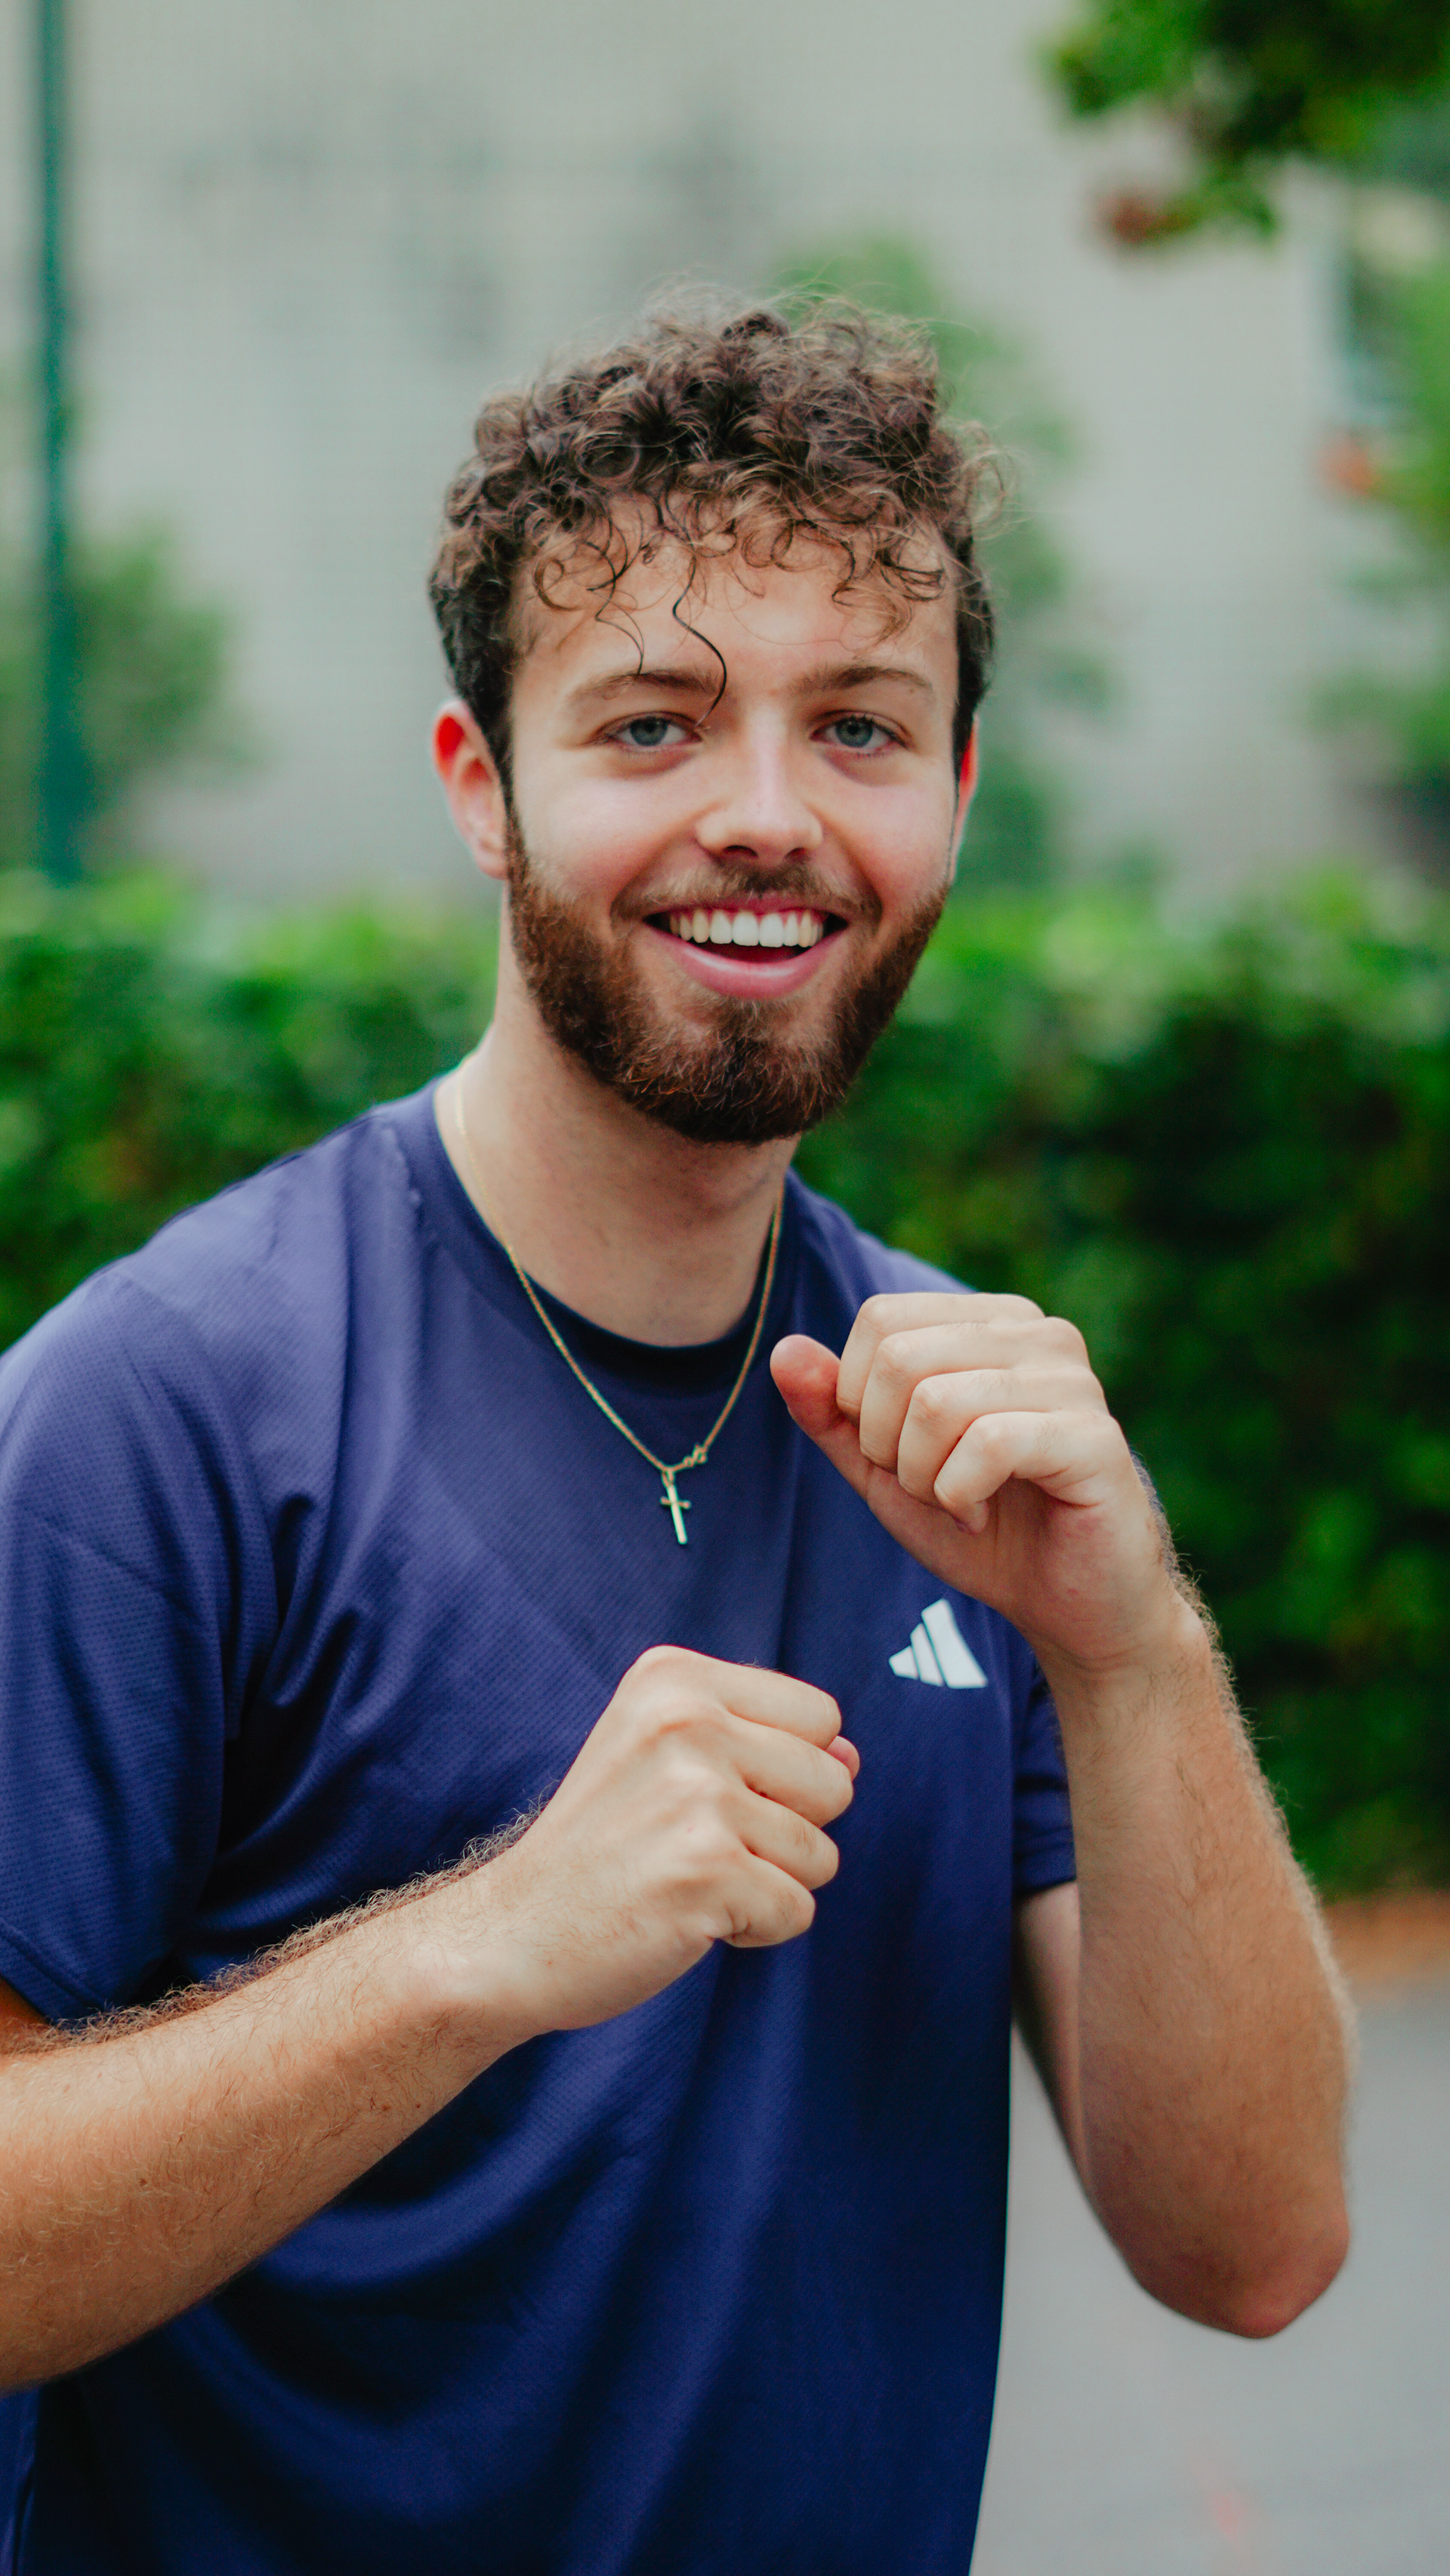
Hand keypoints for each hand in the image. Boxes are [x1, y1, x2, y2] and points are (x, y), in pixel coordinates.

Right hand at [462, 1648, 857, 2034]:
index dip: (786, 1772)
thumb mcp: (667, 1761)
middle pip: (834, 1782)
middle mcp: (686, 1721)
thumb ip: (765, 1747)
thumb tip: (851, 1758)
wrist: (514, 1933)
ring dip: (767, 1885)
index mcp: (674, 1679)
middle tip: (695, 1847)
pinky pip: (797, 1910)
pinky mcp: (708, 1872)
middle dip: (787, 1832)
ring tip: (688, 1881)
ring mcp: (697, 1796)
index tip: (706, 1796)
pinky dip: (754, 1931)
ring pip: (821, 1853)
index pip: (820, 1715)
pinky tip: (687, 1918)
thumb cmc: (602, 1848)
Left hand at [771, 1293, 1181, 1678]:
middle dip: (888, 1445)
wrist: (1069, 1607)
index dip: (859, 1400)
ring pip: (936, 1401)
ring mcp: (1073, 1380)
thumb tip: (784, 1350)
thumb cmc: (981, 1531)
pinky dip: (960, 1496)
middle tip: (930, 1488)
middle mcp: (1038, 1333)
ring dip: (924, 1478)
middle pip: (900, 1359)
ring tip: (961, 1504)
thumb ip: (832, 1413)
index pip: (880, 1320)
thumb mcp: (883, 1472)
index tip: (900, 1454)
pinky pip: (987, 1444)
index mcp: (991, 1322)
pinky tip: (982, 1518)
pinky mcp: (1092, 1437)